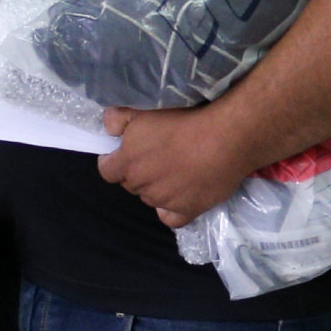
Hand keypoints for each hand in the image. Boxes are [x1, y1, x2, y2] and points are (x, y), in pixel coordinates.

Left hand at [98, 100, 256, 226]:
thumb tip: (108, 127)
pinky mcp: (187, 211)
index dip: (114, 161)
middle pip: (131, 184)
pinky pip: (170, 218)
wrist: (223, 139)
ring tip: (177, 171)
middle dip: (138, 172)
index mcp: (127, 163)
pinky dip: (171, 209)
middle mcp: (141, 186)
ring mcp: (163, 201)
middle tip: (158, 157)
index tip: (127, 152)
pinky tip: (179, 197)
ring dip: (157, 187)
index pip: (107, 171)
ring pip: (151, 198)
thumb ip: (118, 119)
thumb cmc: (183, 122)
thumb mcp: (145, 112)